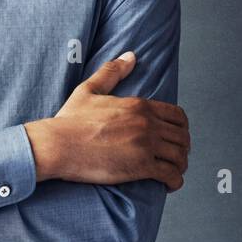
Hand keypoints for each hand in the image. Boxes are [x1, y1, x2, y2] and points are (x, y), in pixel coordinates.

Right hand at [24, 51, 189, 189]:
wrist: (58, 145)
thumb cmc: (69, 120)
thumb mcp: (89, 90)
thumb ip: (112, 71)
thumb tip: (130, 56)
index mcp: (139, 105)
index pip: (177, 116)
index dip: (181, 128)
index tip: (176, 137)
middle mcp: (147, 123)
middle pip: (182, 136)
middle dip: (183, 148)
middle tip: (176, 157)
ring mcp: (146, 145)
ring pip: (179, 156)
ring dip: (180, 165)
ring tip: (175, 172)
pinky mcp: (140, 166)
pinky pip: (170, 174)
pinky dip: (175, 180)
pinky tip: (170, 184)